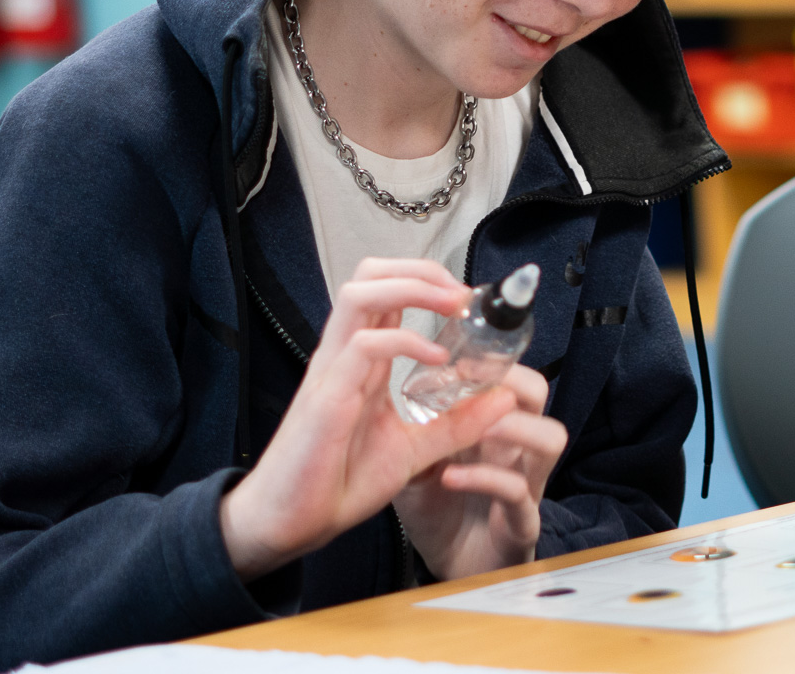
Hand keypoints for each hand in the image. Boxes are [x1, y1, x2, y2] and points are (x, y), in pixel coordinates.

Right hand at [218, 259, 515, 580]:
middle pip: (369, 274)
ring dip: (411, 288)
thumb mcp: (413, 449)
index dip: (428, 279)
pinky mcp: (327, 398)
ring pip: (360, 295)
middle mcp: (343, 355)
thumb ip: (456, 424)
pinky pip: (363, 346)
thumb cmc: (338, 482)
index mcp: (360, 360)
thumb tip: (504, 399)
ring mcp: (332, 372)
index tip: (469, 299)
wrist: (290, 523)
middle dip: (420, 270)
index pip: (385, 290)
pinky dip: (404, 341)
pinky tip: (436, 359)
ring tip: (453, 305)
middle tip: (462, 293)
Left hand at [393, 363, 566, 578]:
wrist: (445, 566)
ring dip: (512, 426)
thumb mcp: (417, 458)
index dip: (489, 355)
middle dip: (508, 378)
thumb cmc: (437, 508)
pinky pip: (518, 491)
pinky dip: (484, 478)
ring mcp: (526, 482)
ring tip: (473, 428)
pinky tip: (449, 477)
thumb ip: (415, 425)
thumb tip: (397, 379)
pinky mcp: (521, 522)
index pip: (508, 373)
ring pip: (550, 437)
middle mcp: (516, 448)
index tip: (455, 345)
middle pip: (539, 393)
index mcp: (493, 425)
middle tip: (468, 380)